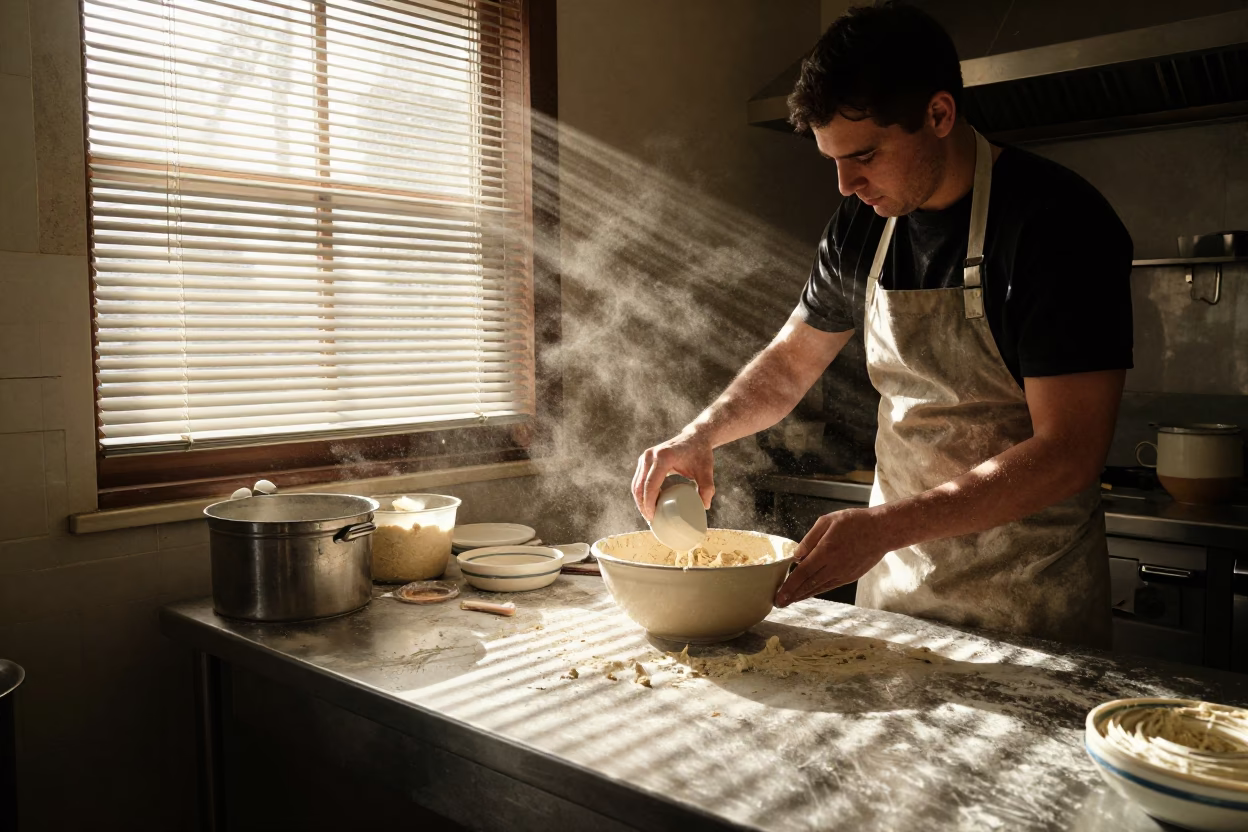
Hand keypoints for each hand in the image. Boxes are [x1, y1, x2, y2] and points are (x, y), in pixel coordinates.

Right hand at [631, 432, 714, 521]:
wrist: (695, 438)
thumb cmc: (700, 454)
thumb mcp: (706, 471)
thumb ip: (707, 488)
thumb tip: (704, 506)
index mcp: (663, 458)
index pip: (650, 485)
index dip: (649, 503)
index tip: (653, 517)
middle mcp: (650, 456)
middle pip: (639, 486)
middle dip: (642, 505)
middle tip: (650, 520)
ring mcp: (645, 456)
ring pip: (636, 483)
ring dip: (639, 500)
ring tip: (649, 514)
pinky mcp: (644, 459)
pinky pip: (638, 479)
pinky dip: (641, 493)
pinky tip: (648, 503)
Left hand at [774, 508, 892, 606]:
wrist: (882, 531)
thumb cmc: (855, 522)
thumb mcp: (828, 521)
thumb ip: (810, 538)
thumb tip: (796, 555)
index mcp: (826, 551)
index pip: (803, 572)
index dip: (789, 586)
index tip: (778, 596)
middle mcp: (834, 566)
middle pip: (808, 584)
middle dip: (792, 595)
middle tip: (778, 603)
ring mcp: (843, 573)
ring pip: (818, 588)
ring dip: (802, 595)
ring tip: (789, 601)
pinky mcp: (850, 577)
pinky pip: (829, 586)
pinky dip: (816, 591)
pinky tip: (807, 593)